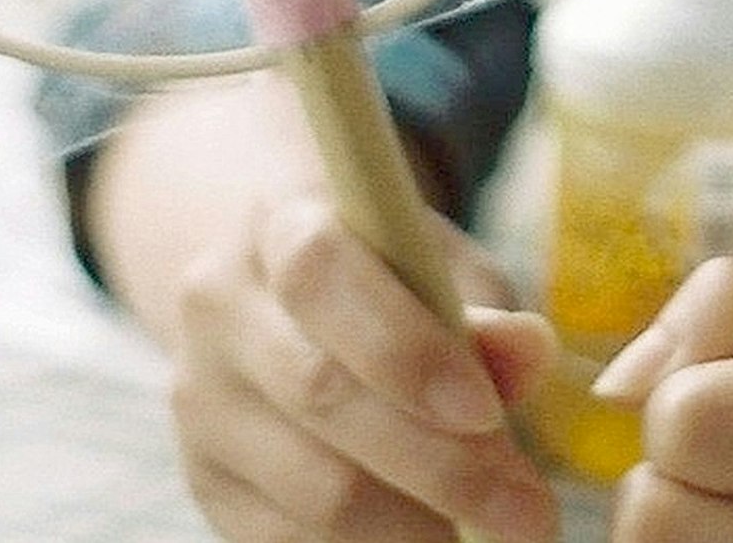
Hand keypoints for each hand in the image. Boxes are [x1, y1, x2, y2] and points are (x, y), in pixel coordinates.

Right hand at [159, 187, 562, 542]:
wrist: (276, 297)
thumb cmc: (382, 275)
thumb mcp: (435, 263)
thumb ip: (480, 307)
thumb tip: (531, 351)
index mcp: (278, 221)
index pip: (321, 276)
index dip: (403, 349)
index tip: (486, 411)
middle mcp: (220, 307)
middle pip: (319, 394)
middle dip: (440, 466)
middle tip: (529, 512)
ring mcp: (200, 401)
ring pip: (311, 487)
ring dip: (417, 525)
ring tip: (488, 530)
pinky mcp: (205, 479)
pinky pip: (291, 538)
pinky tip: (428, 533)